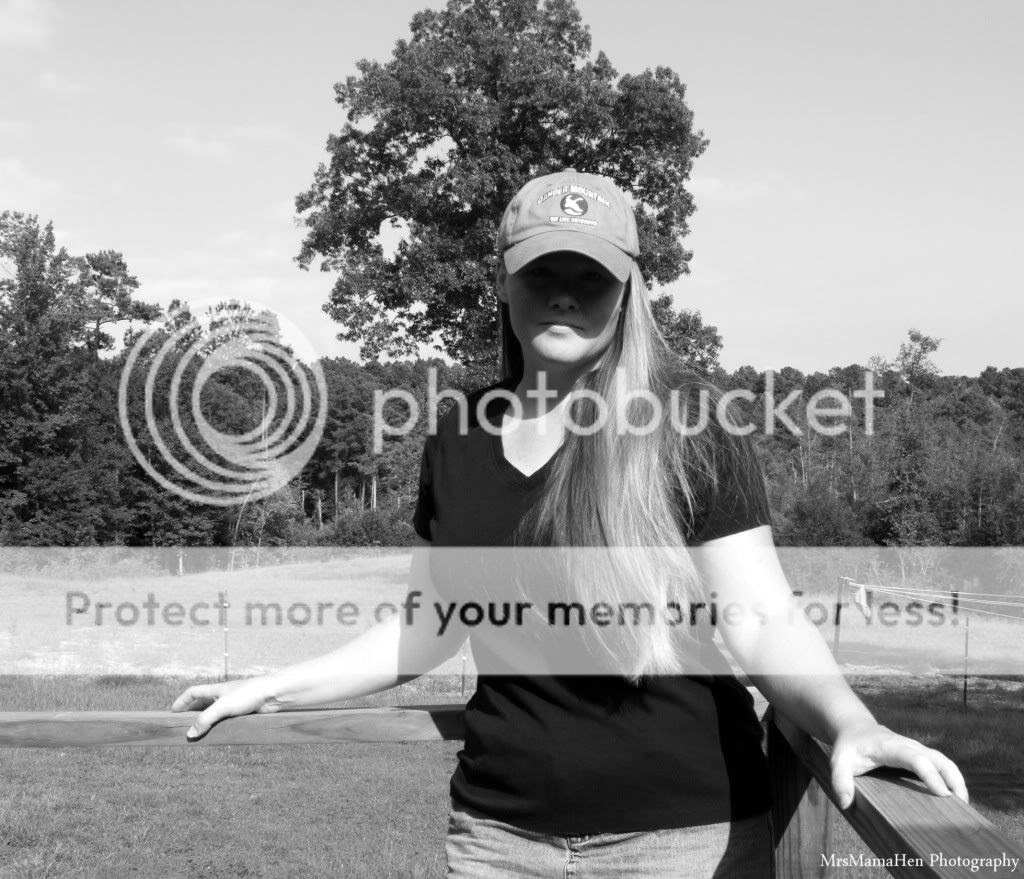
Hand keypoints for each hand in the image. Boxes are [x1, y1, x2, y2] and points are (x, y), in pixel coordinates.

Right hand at [170, 676, 281, 739]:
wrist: (274, 694)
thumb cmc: (249, 694)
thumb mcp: (222, 707)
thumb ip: (205, 720)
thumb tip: (190, 734)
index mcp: (216, 690)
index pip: (193, 692)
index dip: (182, 701)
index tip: (172, 712)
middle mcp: (224, 696)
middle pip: (203, 705)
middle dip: (193, 715)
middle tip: (184, 729)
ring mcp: (234, 705)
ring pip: (216, 715)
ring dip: (207, 724)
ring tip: (199, 737)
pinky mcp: (244, 713)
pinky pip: (228, 721)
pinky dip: (221, 728)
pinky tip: (219, 737)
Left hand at [829, 720, 969, 809]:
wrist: (855, 728)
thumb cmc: (848, 747)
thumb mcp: (838, 761)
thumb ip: (839, 780)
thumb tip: (846, 803)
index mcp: (891, 746)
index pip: (916, 759)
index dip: (930, 775)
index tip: (942, 794)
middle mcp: (909, 746)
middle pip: (939, 759)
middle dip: (953, 779)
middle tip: (961, 806)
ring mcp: (917, 749)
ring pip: (945, 761)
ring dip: (957, 781)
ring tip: (963, 807)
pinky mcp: (921, 755)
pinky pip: (941, 765)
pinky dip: (952, 780)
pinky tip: (955, 800)